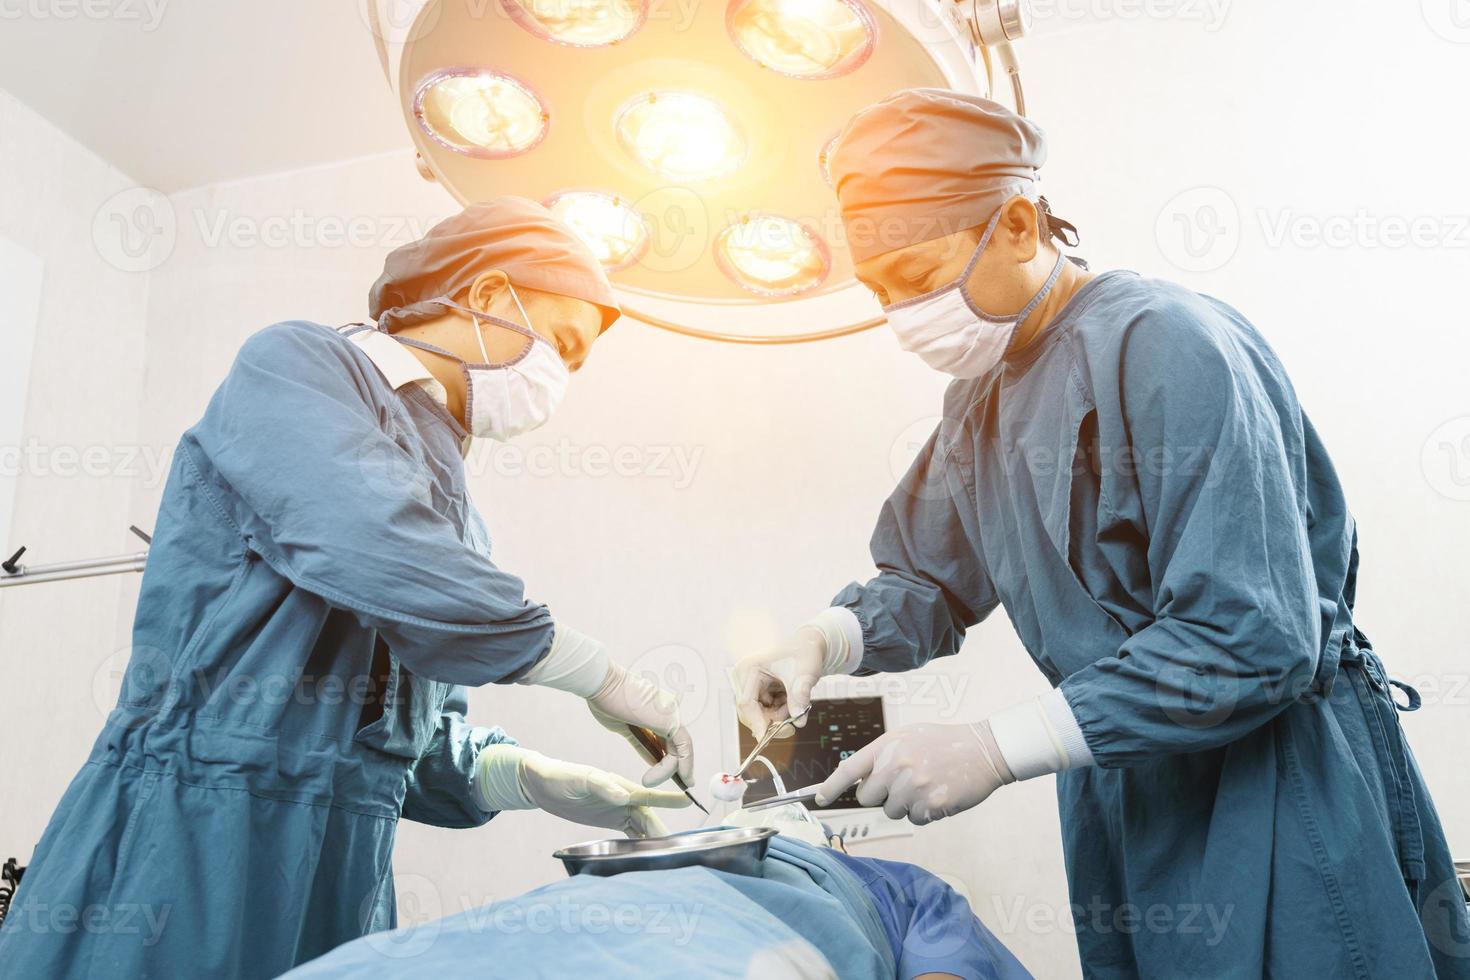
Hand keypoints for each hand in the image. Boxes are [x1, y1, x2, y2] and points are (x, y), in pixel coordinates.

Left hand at [475, 745, 688, 838]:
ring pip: (643, 827)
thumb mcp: (580, 779)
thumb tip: (625, 797)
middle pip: (648, 817)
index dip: (667, 800)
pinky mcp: (611, 821)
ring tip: (666, 857)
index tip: (686, 802)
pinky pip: (631, 834)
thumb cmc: (560, 777)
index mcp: (619, 784)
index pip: (648, 794)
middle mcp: (624, 797)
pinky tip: (647, 856)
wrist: (542, 784)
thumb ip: (602, 786)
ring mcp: (618, 810)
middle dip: (662, 832)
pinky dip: (640, 844)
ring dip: (653, 840)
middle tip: (676, 850)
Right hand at [586, 662, 693, 786]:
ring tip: (650, 782)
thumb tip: (652, 759)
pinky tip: (673, 777)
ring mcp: (671, 714)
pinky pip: (681, 748)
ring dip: (672, 770)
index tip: (673, 774)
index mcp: (658, 710)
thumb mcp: (625, 728)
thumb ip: (640, 742)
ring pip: (681, 749)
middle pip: (680, 745)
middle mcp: (669, 711)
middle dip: (679, 767)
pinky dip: (680, 765)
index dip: (673, 758)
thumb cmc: (606, 700)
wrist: (601, 684)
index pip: (671, 739)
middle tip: (683, 784)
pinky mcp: (670, 720)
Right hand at [733, 626, 827, 740]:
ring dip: (778, 716)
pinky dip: (781, 712)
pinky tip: (790, 700)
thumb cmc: (804, 653)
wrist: (810, 646)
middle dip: (771, 722)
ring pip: (759, 716)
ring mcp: (752, 687)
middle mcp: (746, 679)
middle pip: (749, 713)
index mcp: (750, 668)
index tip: (766, 737)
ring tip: (795, 702)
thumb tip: (799, 721)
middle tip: (791, 728)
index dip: (756, 722)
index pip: (746, 702)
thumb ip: (800, 695)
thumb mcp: (805, 673)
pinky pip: (767, 712)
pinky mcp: (760, 693)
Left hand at [815, 722, 1014, 825]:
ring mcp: (914, 786)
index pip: (849, 770)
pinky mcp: (931, 805)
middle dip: (881, 796)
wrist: (984, 750)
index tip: (820, 799)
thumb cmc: (943, 743)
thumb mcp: (908, 737)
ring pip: (892, 811)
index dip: (831, 787)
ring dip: (906, 805)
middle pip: (868, 798)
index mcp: (888, 746)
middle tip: (904, 783)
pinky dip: (926, 813)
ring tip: (927, 785)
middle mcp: (897, 765)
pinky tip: (939, 795)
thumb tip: (860, 780)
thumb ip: (883, 756)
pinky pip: (916, 819)